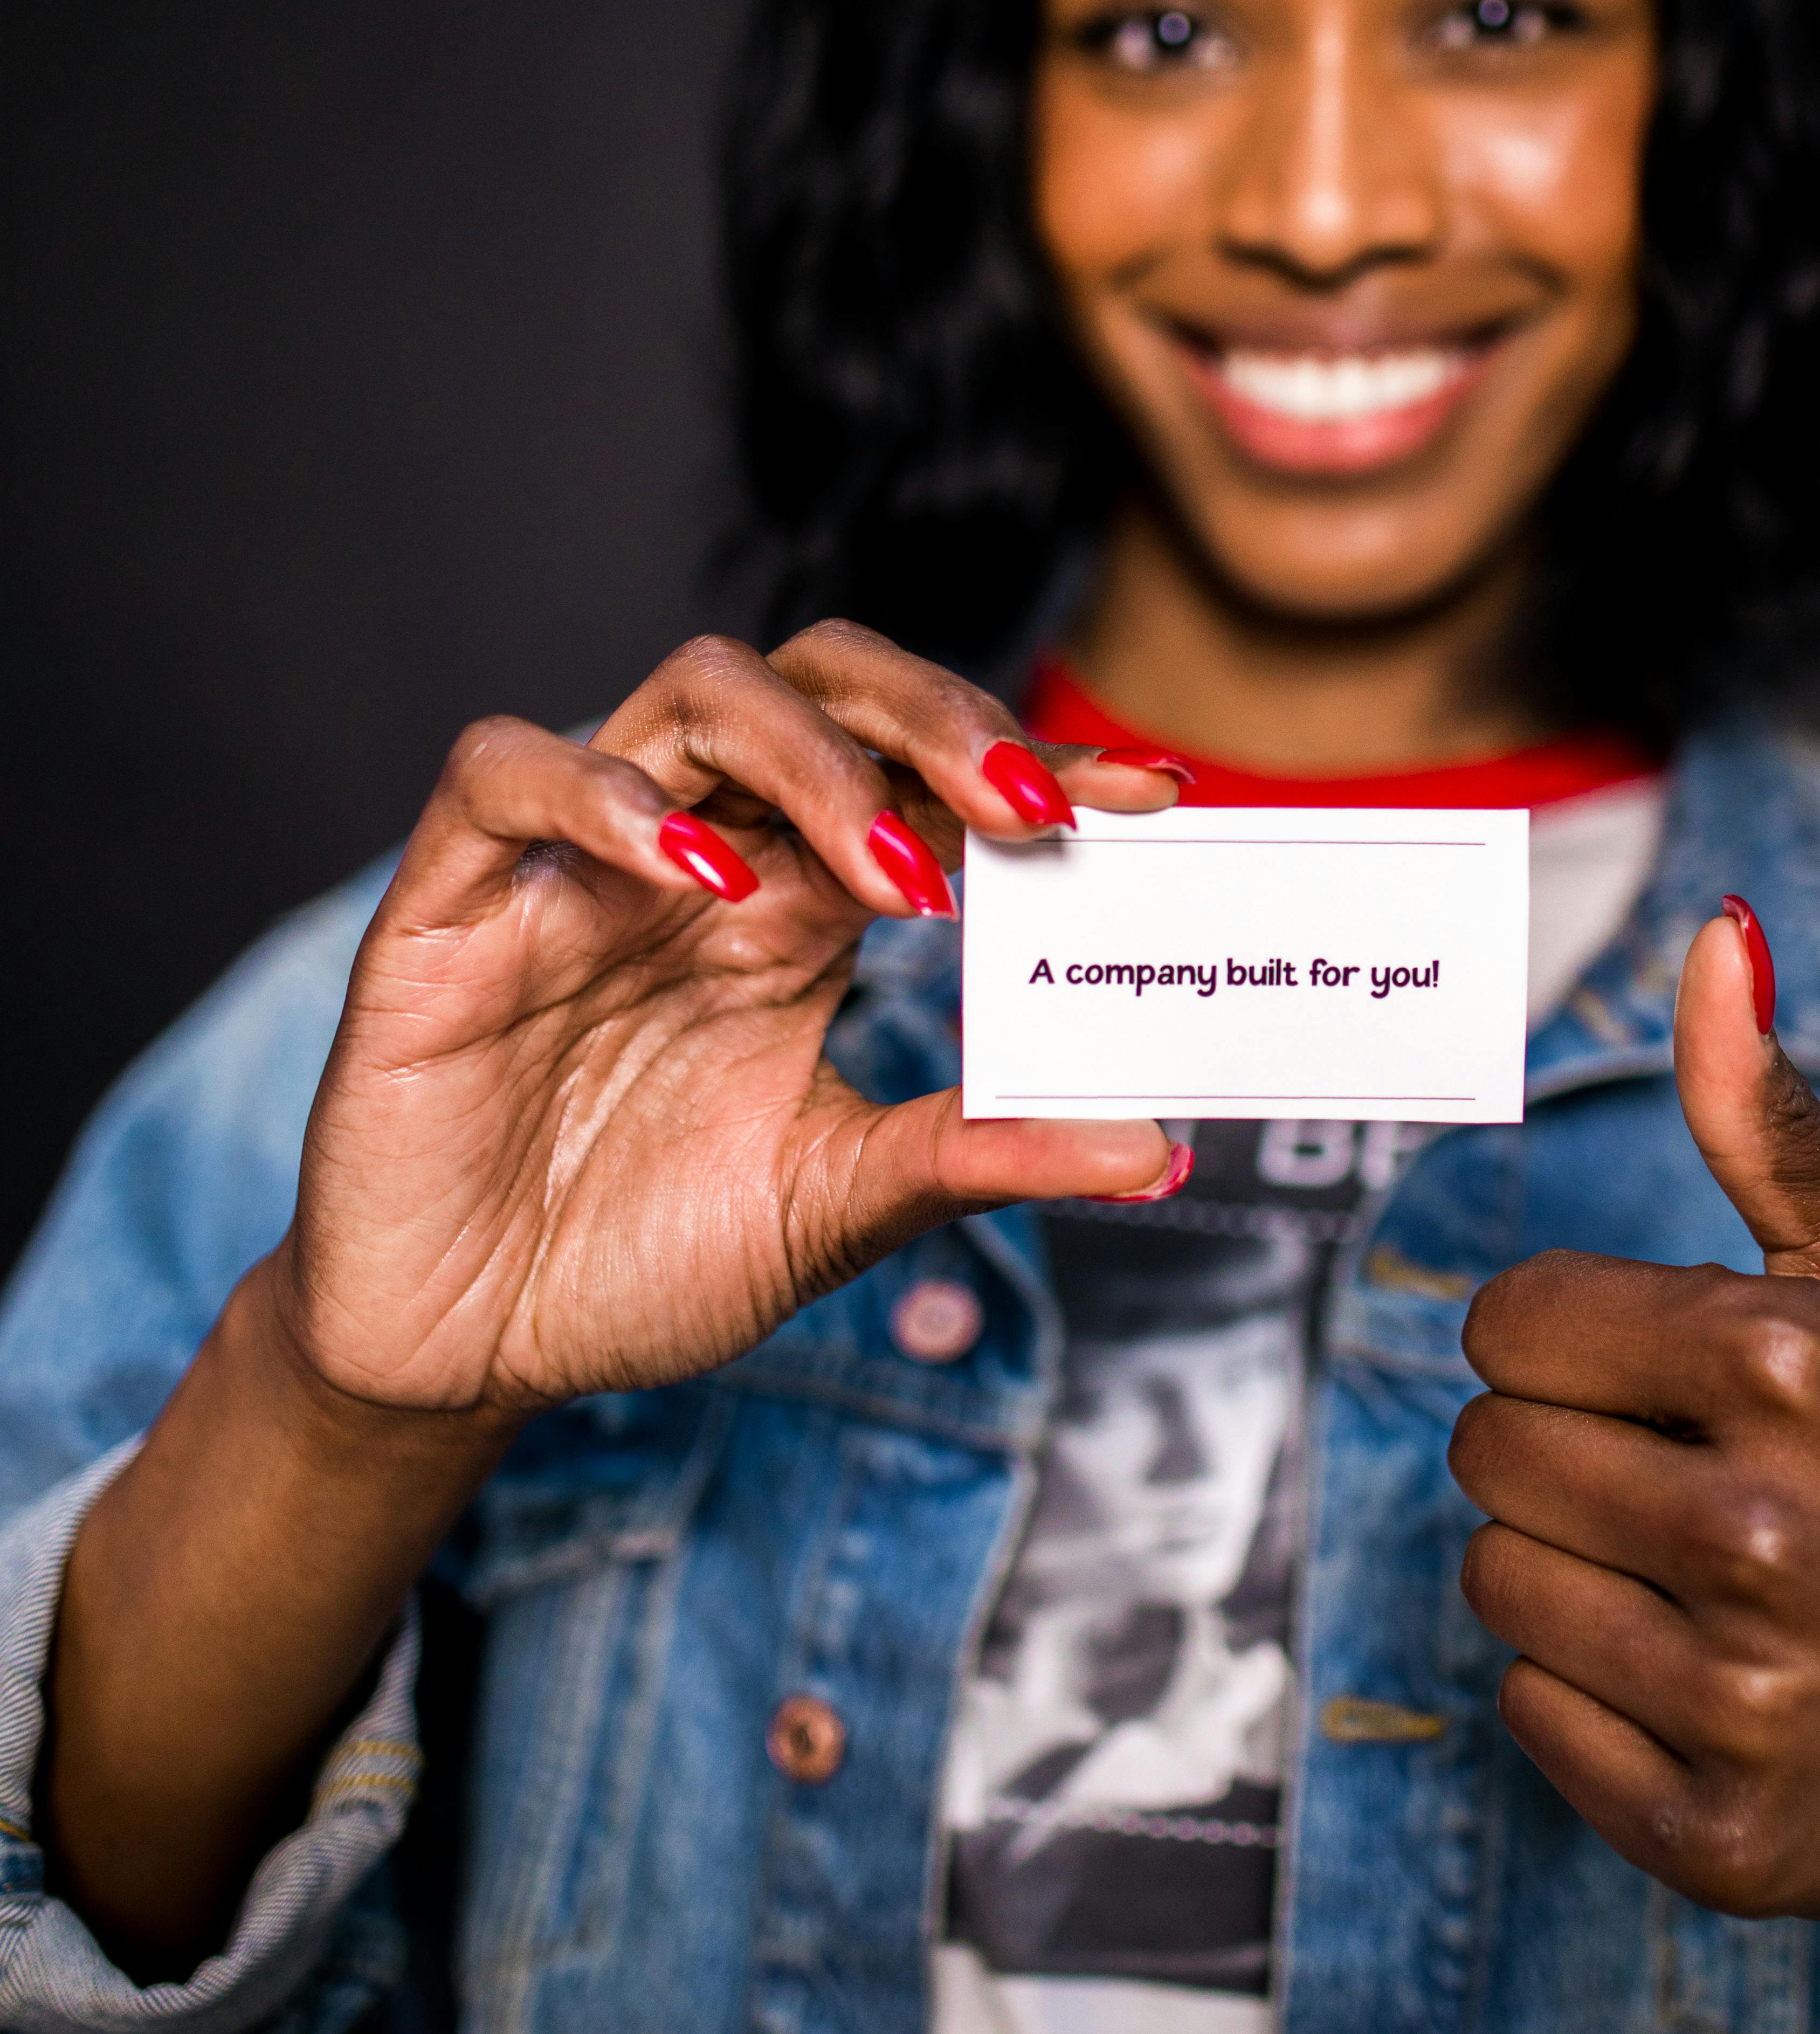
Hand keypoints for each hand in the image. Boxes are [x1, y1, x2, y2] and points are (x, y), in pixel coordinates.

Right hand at [274, 621, 1182, 1421]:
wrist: (468, 1348)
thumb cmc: (636, 1255)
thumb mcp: (834, 1208)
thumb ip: (977, 1158)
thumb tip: (1153, 1145)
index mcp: (796, 906)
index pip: (926, 778)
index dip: (1034, 763)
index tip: (1155, 798)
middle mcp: (701, 856)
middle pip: (823, 685)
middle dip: (938, 720)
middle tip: (1036, 805)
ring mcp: (577, 867)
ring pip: (692, 694)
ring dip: (810, 756)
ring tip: (894, 869)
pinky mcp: (450, 906)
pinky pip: (504, 777)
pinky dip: (605, 800)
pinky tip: (699, 879)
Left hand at [1453, 900, 1819, 2033]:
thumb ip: (1772, 1115)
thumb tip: (1714, 933)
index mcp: (1788, 1372)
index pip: (1507, 1325)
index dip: (1561, 1340)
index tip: (1648, 1373)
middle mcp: (1762, 1535)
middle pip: (1489, 1450)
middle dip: (1563, 1448)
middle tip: (1680, 1478)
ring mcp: (1740, 1699)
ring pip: (1493, 1580)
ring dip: (1565, 1567)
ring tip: (1691, 1575)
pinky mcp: (1714, 1834)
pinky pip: (1528, 1712)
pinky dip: (1588, 1691)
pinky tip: (1702, 1675)